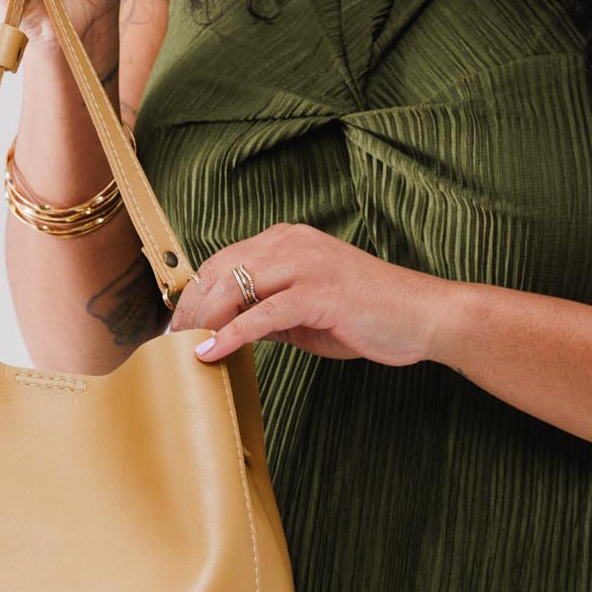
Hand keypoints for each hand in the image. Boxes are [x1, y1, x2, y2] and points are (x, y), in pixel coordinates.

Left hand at [167, 222, 444, 366]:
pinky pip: (263, 314)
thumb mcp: (307, 308)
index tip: (175, 325)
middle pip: (220, 271)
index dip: (194, 294)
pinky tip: (213, 352)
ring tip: (181, 349)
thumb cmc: (368, 314)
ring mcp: (306, 264)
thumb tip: (226, 330)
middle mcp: (292, 243)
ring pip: (235, 288)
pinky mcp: (319, 292)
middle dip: (189, 309)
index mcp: (287, 240)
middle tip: (169, 343)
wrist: (422, 315)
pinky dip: (232, 335)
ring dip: (202, 320)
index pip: (223, 261)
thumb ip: (269, 309)